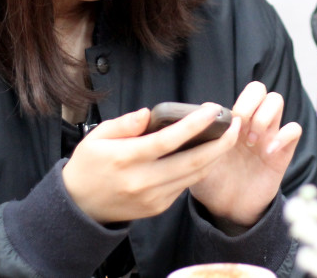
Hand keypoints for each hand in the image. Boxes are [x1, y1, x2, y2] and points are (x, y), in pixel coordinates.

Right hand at [62, 104, 240, 223]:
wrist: (80, 206)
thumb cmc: (88, 166)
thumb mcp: (95, 138)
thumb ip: (124, 124)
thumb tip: (147, 114)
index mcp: (126, 159)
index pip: (167, 141)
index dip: (193, 125)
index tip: (212, 110)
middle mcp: (142, 181)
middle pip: (191, 162)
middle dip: (220, 143)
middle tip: (236, 124)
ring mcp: (153, 197)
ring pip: (194, 176)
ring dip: (216, 156)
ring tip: (230, 135)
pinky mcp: (158, 207)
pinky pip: (185, 186)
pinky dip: (200, 169)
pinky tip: (209, 153)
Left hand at [189, 81, 302, 227]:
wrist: (227, 209)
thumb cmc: (211, 181)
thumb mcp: (197, 159)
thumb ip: (196, 138)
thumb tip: (196, 115)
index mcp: (233, 122)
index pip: (239, 92)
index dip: (234, 103)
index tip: (224, 125)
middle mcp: (252, 123)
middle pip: (261, 89)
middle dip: (250, 103)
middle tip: (240, 126)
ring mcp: (268, 136)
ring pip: (277, 101)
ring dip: (264, 117)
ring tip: (252, 141)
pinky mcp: (282, 153)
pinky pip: (294, 130)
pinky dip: (283, 136)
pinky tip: (268, 152)